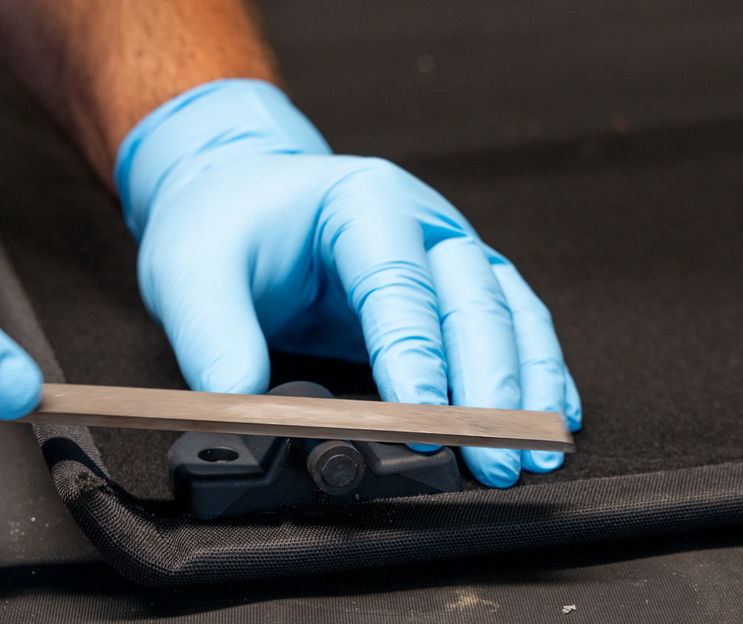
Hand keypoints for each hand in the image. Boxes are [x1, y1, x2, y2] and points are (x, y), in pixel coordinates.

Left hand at [115, 80, 580, 487]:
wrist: (239, 196)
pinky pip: (505, 323)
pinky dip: (531, 366)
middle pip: (473, 300)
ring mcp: (441, 254)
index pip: (399, 284)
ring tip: (535, 450)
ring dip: (525, 383)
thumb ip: (216, 337)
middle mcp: (419, 222)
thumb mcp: (193, 269)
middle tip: (492, 455)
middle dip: (488, 384)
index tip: (421, 421)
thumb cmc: (224, 223)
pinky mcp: (445, 288)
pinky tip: (549, 409)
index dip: (414, 356)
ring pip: (507, 313)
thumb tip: (242, 408)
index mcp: (362, 201)